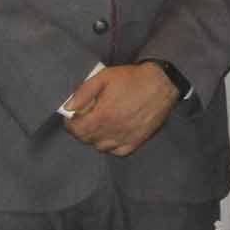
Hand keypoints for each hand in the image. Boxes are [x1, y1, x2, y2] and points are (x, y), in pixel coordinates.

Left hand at [60, 63, 177, 154]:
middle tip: (83, 120)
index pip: (77, 130)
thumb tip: (68, 107)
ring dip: (95, 138)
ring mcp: (126, 138)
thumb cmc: (132, 78)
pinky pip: (118, 152)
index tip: (71, 118)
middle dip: (81, 131)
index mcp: (102, 116)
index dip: (70, 125)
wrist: (161, 83)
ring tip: (98, 126)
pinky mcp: (137, 140)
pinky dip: (111, 146)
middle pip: (87, 140)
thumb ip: (84, 92)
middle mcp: (113, 131)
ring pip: (101, 147)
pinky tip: (112, 135)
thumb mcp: (104, 77)